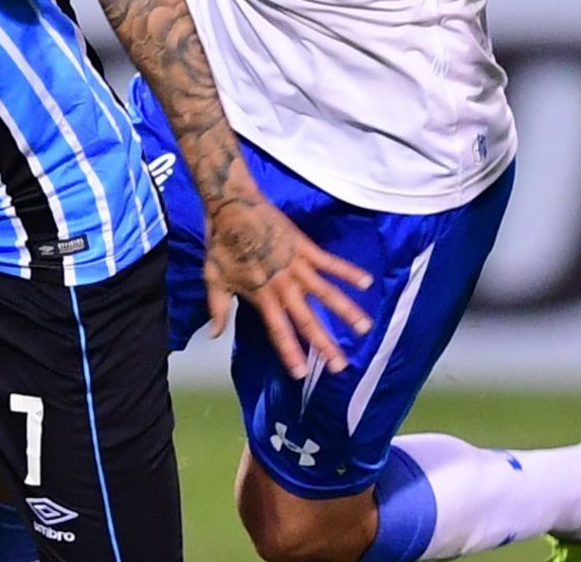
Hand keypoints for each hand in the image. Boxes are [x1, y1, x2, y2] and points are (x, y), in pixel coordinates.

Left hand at [204, 202, 373, 378]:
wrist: (232, 208)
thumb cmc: (221, 244)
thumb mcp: (213, 279)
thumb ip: (218, 309)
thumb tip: (214, 334)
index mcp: (262, 297)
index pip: (279, 331)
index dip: (290, 353)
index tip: (301, 374)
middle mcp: (284, 286)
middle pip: (307, 320)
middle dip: (325, 344)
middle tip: (340, 365)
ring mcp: (297, 267)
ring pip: (327, 294)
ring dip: (346, 312)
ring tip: (364, 328)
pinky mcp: (305, 248)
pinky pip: (331, 262)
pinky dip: (349, 272)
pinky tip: (367, 282)